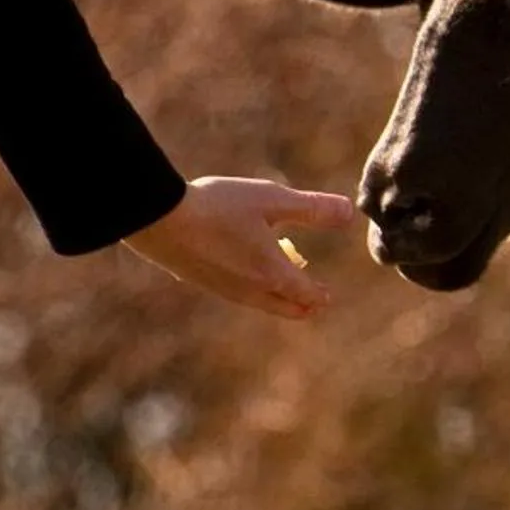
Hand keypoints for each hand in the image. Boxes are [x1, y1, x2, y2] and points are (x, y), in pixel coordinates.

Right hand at [122, 176, 357, 319]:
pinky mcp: (200, 281)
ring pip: (259, 303)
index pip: (307, 296)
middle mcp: (249, 291)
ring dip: (277, 296)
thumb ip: (313, 208)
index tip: (329, 296)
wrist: (159, 218)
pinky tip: (244, 269)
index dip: (321, 296)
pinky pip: (236, 293)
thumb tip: (350, 213)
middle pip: (285, 309)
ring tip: (284, 281)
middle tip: (314, 300)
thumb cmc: (219, 206)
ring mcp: (222, 289)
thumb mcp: (273, 200)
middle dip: (303, 304)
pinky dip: (252, 288)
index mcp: (272, 275)